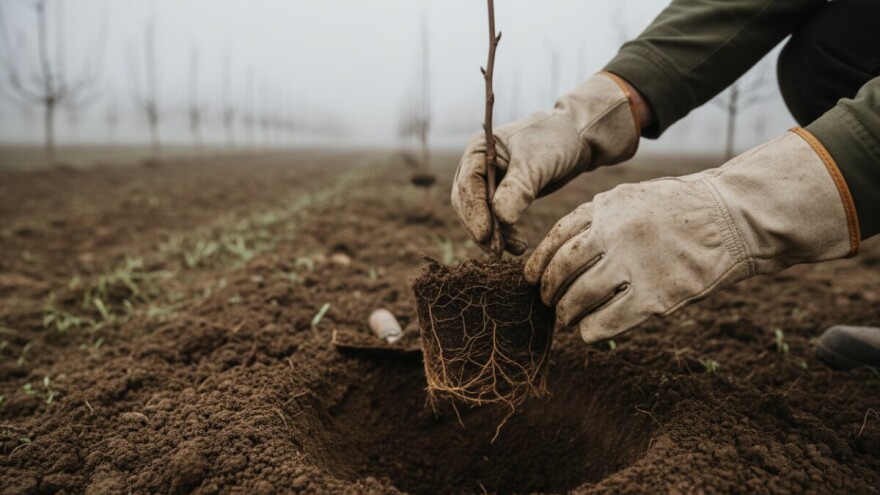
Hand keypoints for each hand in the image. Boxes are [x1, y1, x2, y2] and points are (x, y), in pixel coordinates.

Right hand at [452, 73, 640, 253]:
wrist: (575, 139)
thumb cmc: (555, 141)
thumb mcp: (537, 162)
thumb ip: (518, 188)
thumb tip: (500, 218)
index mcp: (478, 150)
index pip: (468, 184)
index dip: (474, 211)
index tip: (486, 234)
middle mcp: (476, 166)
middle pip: (467, 203)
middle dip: (481, 227)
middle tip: (496, 250)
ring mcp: (487, 182)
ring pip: (479, 215)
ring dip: (493, 235)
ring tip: (516, 248)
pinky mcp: (501, 196)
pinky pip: (495, 219)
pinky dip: (504, 234)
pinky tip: (518, 245)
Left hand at [525, 130, 857, 342]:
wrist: (733, 217)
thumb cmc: (682, 208)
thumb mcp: (634, 197)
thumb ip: (600, 219)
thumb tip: (563, 253)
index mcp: (605, 208)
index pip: (556, 239)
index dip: (537, 263)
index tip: (530, 278)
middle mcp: (613, 234)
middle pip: (562, 269)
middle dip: (548, 291)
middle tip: (548, 302)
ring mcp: (633, 265)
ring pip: (579, 297)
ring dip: (567, 313)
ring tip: (567, 319)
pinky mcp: (655, 296)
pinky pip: (609, 321)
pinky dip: (592, 331)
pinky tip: (589, 333)